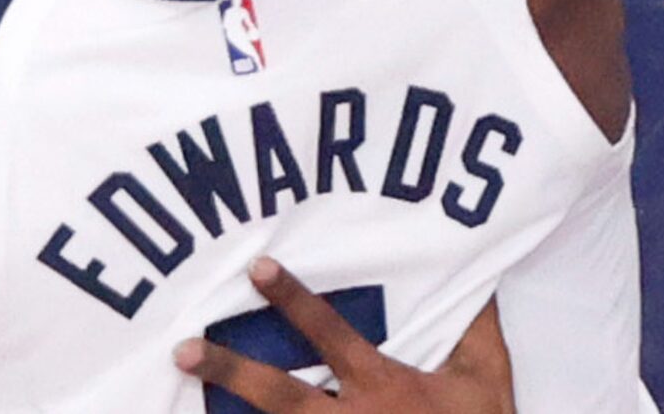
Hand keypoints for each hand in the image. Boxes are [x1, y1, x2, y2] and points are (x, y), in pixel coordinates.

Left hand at [175, 260, 514, 412]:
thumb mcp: (485, 378)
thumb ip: (473, 325)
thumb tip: (472, 271)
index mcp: (384, 388)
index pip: (330, 334)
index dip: (293, 299)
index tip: (257, 266)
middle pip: (281, 397)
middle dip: (232, 371)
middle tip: (183, 349)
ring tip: (178, 395)